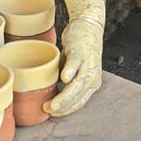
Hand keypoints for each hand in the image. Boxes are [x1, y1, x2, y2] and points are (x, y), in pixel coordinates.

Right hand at [43, 0, 104, 116]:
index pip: (79, 103)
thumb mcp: (74, 70)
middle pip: (78, 97)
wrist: (88, 26)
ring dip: (65, 96)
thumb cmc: (78, 50)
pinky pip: (75, 64)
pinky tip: (64, 78)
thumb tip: (47, 89)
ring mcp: (87, 65)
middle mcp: (93, 77)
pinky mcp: (80, 52)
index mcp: (91, 84)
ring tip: (52, 104)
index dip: (66, 110)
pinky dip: (70, 71)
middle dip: (63, 107)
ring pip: (77, 85)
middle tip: (48, 110)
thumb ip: (64, 80)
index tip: (51, 113)